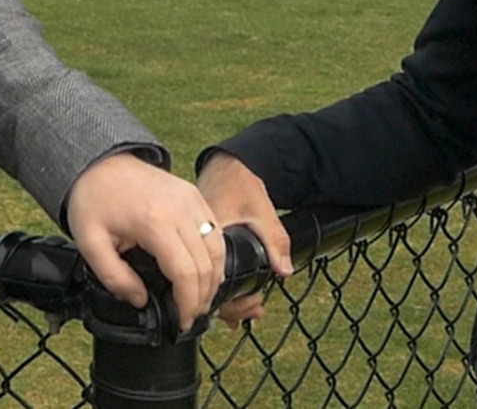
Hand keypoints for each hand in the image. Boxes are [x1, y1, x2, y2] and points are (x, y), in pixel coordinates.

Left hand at [64, 152, 225, 331]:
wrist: (100, 162)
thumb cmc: (93, 200)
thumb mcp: (89, 243)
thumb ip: (114, 278)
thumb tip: (141, 300)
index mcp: (153, 221)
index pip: (186, 272)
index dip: (188, 303)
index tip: (182, 321)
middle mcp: (180, 208)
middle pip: (206, 264)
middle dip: (203, 297)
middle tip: (191, 316)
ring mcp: (191, 199)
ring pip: (217, 248)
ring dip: (214, 279)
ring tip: (199, 300)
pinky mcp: (194, 195)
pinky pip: (214, 230)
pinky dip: (214, 256)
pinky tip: (203, 273)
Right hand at [197, 151, 292, 323]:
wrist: (226, 164)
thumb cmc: (239, 182)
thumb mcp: (261, 210)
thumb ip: (274, 240)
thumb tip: (284, 270)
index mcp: (204, 235)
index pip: (211, 279)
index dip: (229, 300)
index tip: (249, 307)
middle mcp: (193, 242)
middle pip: (206, 287)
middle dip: (231, 306)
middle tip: (252, 313)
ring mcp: (193, 245)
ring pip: (205, 282)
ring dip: (227, 299)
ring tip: (249, 309)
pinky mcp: (196, 246)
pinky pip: (205, 271)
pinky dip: (221, 287)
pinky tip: (235, 297)